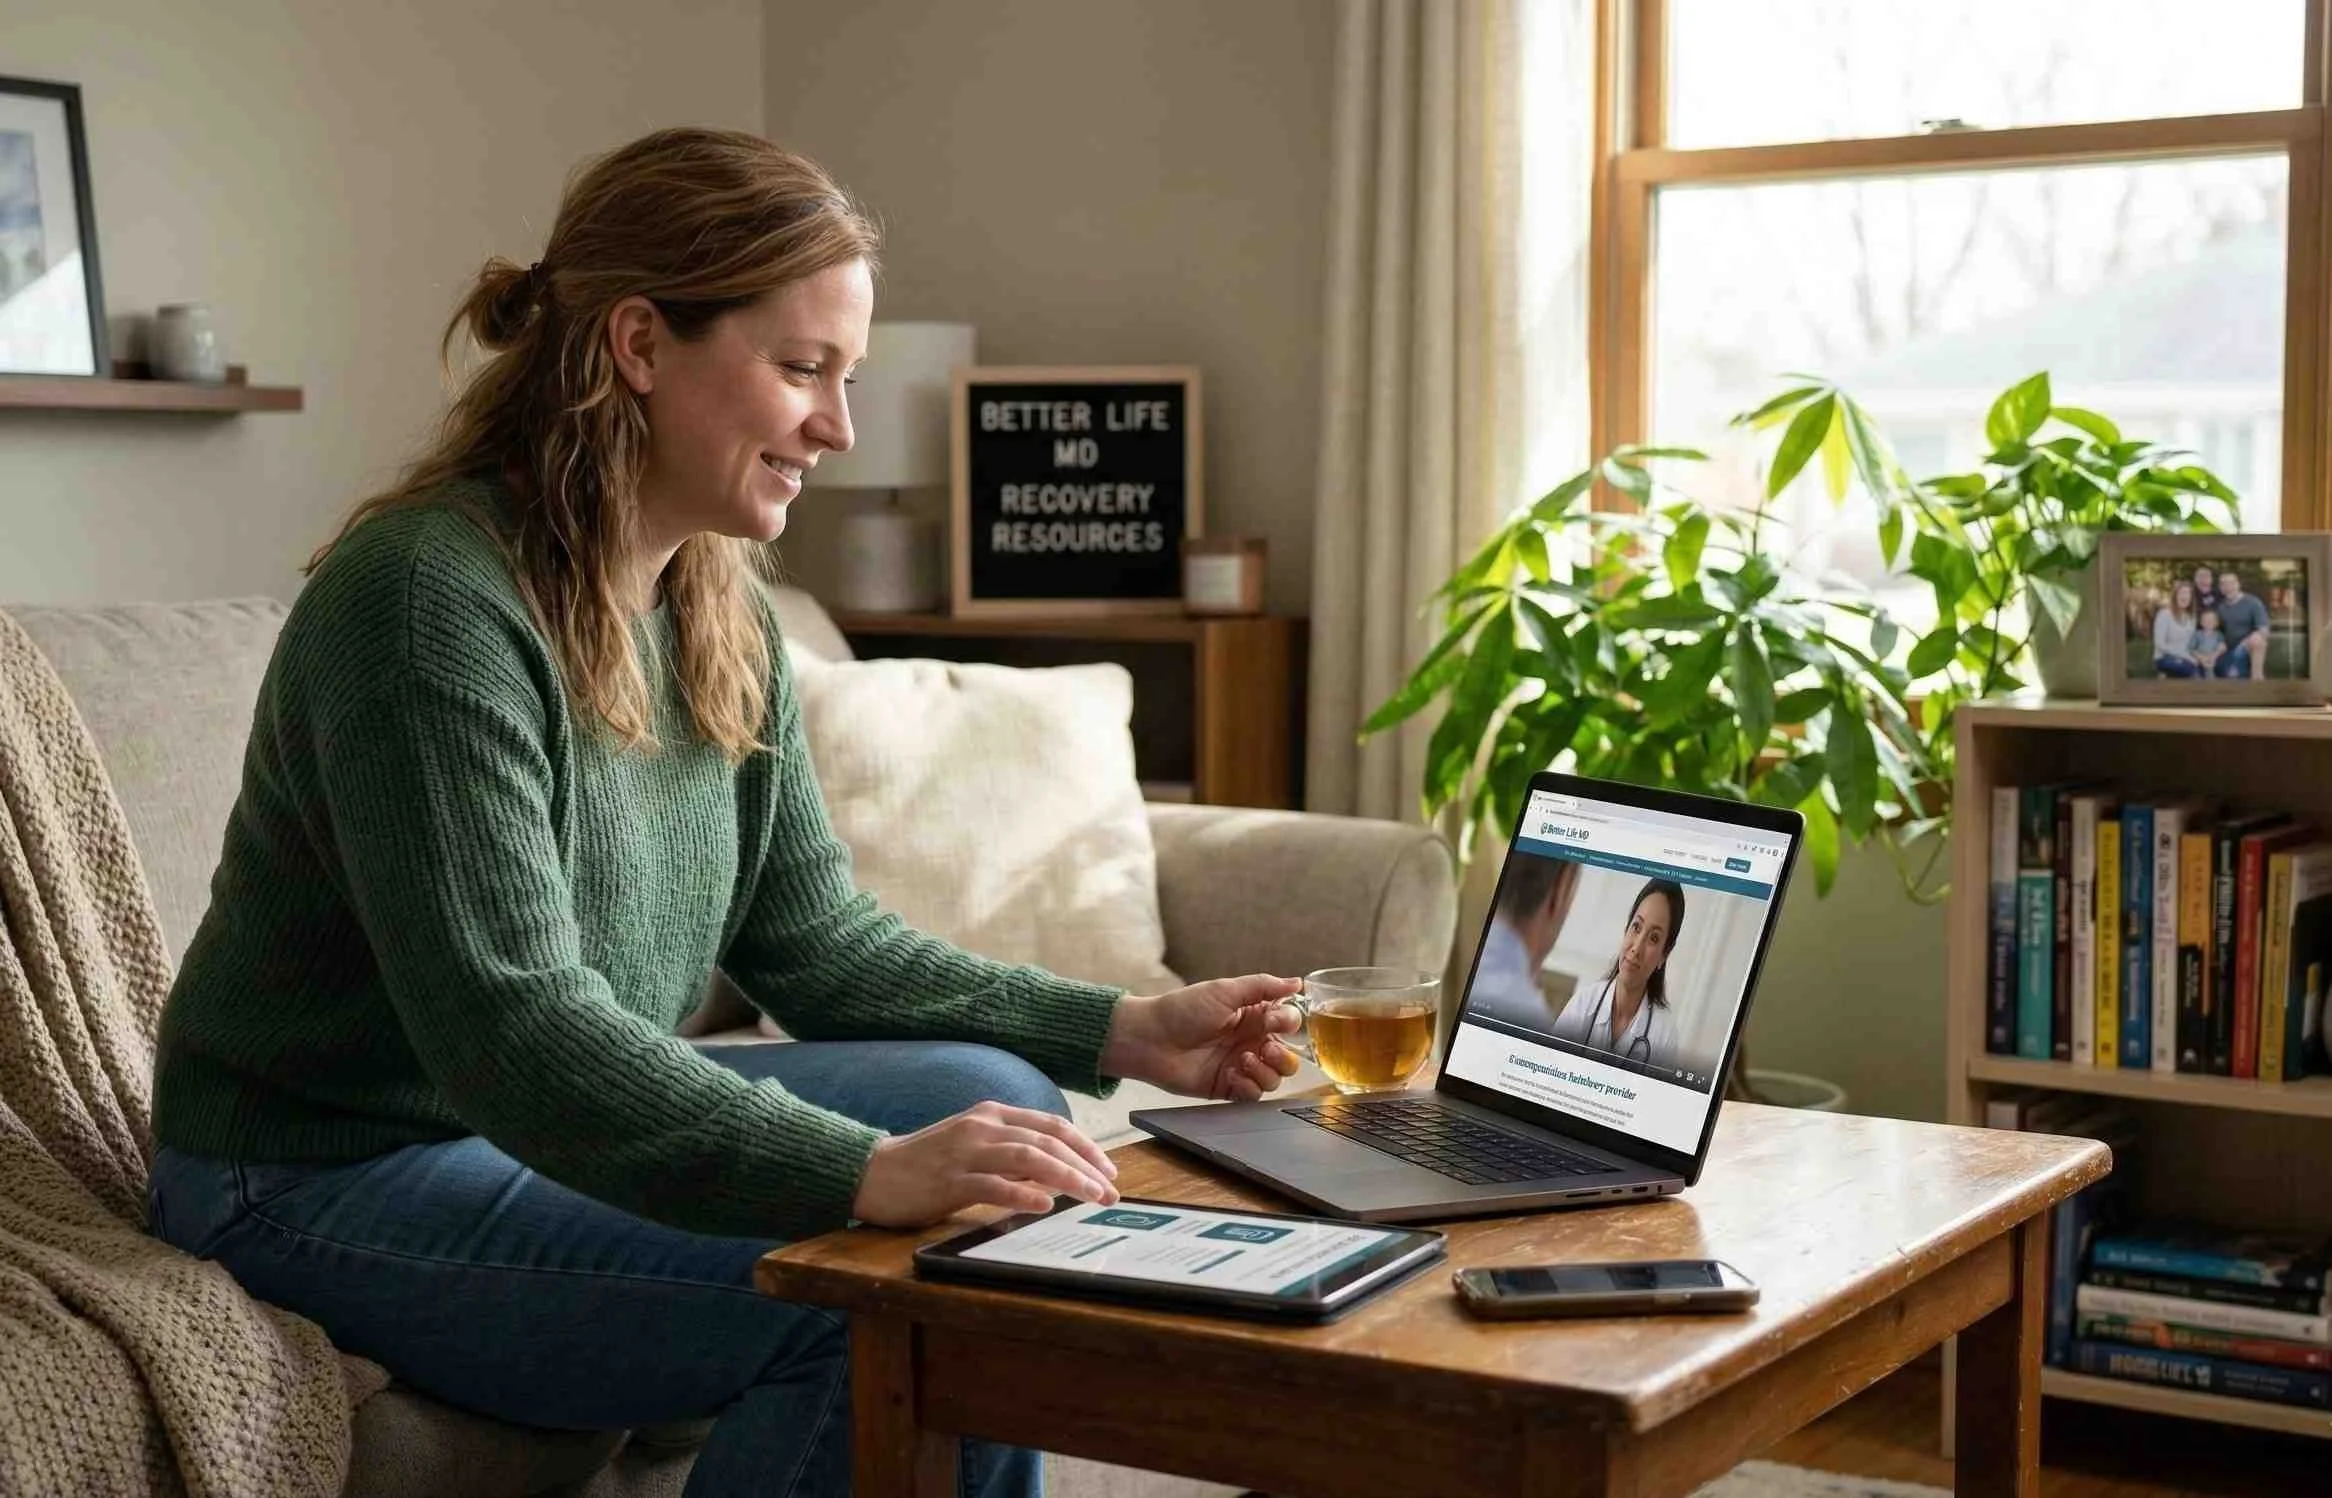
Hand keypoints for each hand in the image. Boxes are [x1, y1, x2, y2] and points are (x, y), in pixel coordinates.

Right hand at [850, 1101, 1119, 1226]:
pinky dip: (1023, 1193)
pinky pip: (993, 1185)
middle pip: (1047, 1141)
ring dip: (1067, 1177)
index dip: (1086, 1146)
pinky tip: (1045, 1204)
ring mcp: (965, 1153)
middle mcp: (982, 1128)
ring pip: (1028, 1158)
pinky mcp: (948, 1181)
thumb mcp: (975, 1149)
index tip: (1109, 1169)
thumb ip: (1012, 1155)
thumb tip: (1057, 1173)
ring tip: (1091, 1195)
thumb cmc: (927, 1164)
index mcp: (992, 1115)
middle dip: (1086, 1165)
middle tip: (1110, 1190)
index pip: (1051, 1125)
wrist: (872, 1172)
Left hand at [1099, 975, 1304, 1100]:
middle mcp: (1250, 1042)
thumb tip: (1297, 982)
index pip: (1288, 1022)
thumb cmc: (1183, 1009)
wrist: (1150, 1038)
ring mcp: (1240, 1066)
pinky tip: (1230, 1074)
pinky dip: (1248, 1086)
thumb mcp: (1224, 990)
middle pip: (1289, 1057)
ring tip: (1241, 1060)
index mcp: (1252, 1016)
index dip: (1287, 1023)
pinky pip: (1254, 1095)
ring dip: (1265, 1071)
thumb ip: (1263, 986)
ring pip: (1275, 1079)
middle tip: (1263, 1048)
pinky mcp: (1227, 1087)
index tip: (1272, 1020)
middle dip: (1283, 1055)